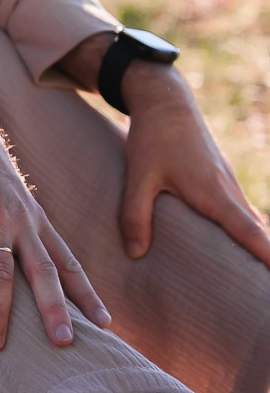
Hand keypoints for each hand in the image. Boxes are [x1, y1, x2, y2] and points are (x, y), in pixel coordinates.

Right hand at [0, 82, 110, 349]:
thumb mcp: (10, 194)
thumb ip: (20, 224)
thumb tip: (23, 256)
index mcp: (35, 220)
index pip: (68, 263)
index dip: (86, 294)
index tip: (106, 324)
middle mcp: (20, 221)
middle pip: (44, 272)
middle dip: (55, 310)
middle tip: (64, 344)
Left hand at [118, 62, 269, 267]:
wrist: (165, 102)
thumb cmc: (153, 138)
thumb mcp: (139, 176)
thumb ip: (135, 214)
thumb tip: (136, 253)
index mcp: (214, 193)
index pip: (248, 230)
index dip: (267, 254)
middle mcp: (228, 190)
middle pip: (256, 231)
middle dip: (267, 258)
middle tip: (265, 290)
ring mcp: (228, 184)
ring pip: (249, 221)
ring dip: (256, 245)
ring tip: (258, 277)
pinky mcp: (221, 180)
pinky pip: (240, 212)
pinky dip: (246, 231)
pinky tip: (239, 248)